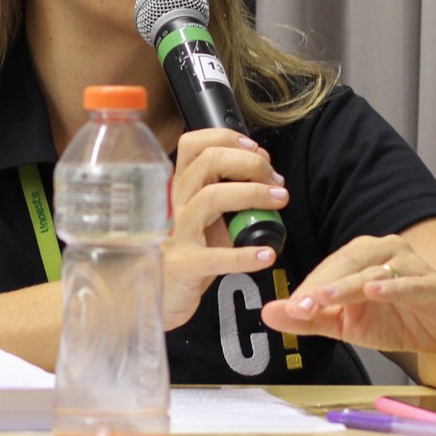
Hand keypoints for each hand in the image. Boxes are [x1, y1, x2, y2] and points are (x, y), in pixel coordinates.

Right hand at [160, 128, 285, 329]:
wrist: (155, 296)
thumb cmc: (186, 254)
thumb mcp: (205, 220)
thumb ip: (230, 198)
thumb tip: (268, 181)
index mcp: (181, 188)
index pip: (194, 144)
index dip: (228, 139)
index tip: (258, 152)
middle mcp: (176, 204)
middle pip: (208, 162)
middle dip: (249, 163)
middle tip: (275, 181)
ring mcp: (177, 233)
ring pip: (211, 198)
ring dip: (252, 194)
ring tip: (279, 202)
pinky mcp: (184, 265)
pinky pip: (215, 257)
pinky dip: (245, 254)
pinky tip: (266, 254)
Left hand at [258, 234, 435, 356]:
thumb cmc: (395, 318)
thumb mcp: (346, 323)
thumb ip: (309, 318)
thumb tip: (269, 313)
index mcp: (362, 256)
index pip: (329, 268)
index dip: (309, 286)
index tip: (290, 306)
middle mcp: (386, 252)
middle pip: (348, 264)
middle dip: (323, 285)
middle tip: (301, 303)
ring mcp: (412, 266)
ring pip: (375, 273)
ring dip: (349, 286)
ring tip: (326, 298)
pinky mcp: (433, 285)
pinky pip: (411, 284)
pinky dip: (393, 288)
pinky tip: (375, 292)